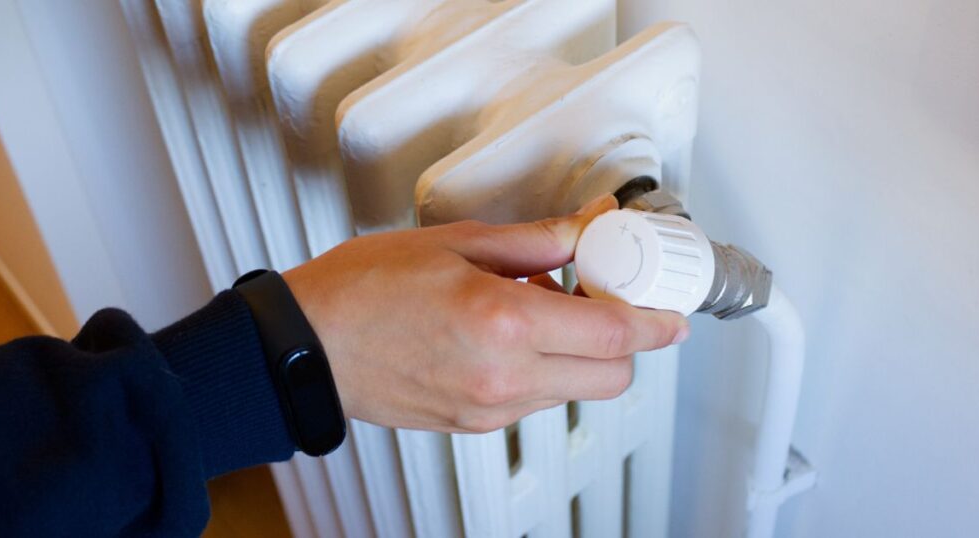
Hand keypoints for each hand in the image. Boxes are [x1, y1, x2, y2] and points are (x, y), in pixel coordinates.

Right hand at [283, 194, 688, 432]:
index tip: (671, 310)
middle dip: (624, 342)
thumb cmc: (363, 290)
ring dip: (580, 353)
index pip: (614, 336)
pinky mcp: (473, 425)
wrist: (307, 347)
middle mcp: (503, 379)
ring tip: (540, 307)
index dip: (655, 322)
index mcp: (502, 324)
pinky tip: (511, 333)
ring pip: (575, 391)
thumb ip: (538, 241)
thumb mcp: (457, 244)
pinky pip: (535, 400)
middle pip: (610, 378)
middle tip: (602, 298)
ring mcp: (488, 409)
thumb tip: (591, 225)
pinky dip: (544, 369)